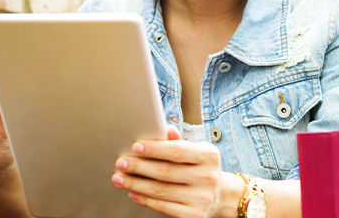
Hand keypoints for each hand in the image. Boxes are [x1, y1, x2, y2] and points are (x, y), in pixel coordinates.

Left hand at [111, 127, 237, 217]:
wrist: (218, 196)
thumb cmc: (200, 168)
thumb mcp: (195, 152)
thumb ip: (178, 142)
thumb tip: (165, 129)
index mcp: (209, 156)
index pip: (177, 151)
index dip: (154, 149)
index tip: (135, 147)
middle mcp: (208, 177)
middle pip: (166, 171)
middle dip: (139, 167)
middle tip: (121, 163)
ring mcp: (202, 198)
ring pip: (160, 190)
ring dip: (136, 184)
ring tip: (119, 178)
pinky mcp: (194, 215)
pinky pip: (163, 206)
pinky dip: (145, 199)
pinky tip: (133, 192)